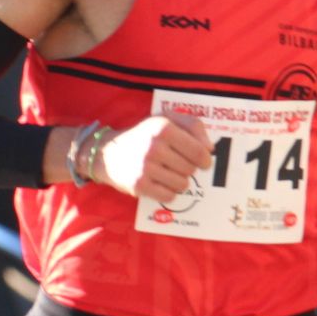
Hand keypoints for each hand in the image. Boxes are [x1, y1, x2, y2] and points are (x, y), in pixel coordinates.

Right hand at [95, 110, 212, 204]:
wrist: (107, 152)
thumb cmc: (143, 135)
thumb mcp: (166, 119)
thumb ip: (192, 125)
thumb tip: (209, 149)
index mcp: (164, 127)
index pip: (199, 151)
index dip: (205, 159)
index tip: (203, 162)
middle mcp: (154, 146)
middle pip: (191, 169)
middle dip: (188, 169)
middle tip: (177, 165)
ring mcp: (146, 167)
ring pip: (182, 184)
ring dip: (179, 181)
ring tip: (168, 173)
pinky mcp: (139, 185)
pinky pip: (169, 196)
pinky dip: (168, 192)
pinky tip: (160, 183)